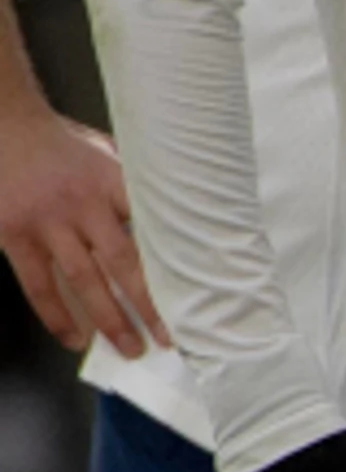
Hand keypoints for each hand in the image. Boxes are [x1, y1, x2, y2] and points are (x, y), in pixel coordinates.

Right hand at [0, 106, 160, 358]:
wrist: (2, 122)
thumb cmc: (60, 142)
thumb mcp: (105, 153)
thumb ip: (133, 186)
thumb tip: (175, 217)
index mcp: (112, 183)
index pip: (153, 229)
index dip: (175, 263)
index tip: (200, 293)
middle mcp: (81, 205)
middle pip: (123, 264)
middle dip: (149, 306)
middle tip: (169, 339)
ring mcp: (46, 223)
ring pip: (83, 281)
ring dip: (109, 319)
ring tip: (131, 349)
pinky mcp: (14, 235)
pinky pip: (38, 284)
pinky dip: (57, 315)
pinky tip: (74, 338)